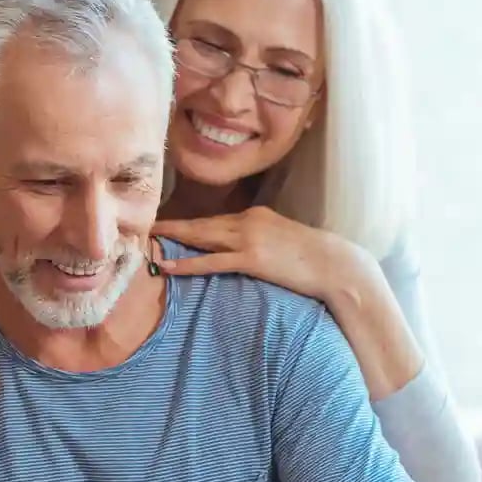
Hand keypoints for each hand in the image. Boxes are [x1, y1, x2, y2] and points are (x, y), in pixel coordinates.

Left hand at [151, 206, 374, 303]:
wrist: (336, 263)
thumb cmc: (312, 257)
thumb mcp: (281, 239)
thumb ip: (258, 239)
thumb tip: (241, 249)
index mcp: (254, 215)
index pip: (213, 220)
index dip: (188, 225)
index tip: (165, 226)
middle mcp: (247, 221)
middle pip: (201, 223)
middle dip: (172, 227)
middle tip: (144, 227)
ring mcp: (249, 238)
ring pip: (202, 237)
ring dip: (174, 240)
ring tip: (148, 242)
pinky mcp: (252, 258)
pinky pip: (212, 262)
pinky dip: (188, 264)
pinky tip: (169, 266)